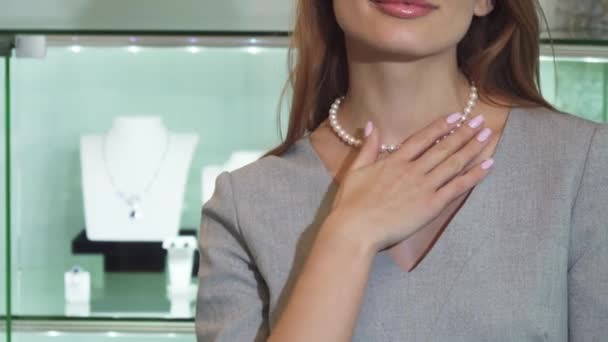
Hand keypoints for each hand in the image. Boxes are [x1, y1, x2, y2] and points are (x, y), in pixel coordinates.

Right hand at [327, 113, 493, 251]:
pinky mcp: (431, 205)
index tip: (456, 116)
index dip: (440, 126)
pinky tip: (488, 165)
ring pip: (453, 163)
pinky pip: (457, 187)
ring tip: (487, 135)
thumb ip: (367, 148)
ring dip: (472, 148)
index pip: (422, 138)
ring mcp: (424, 187)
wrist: (355, 229)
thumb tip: (372, 125)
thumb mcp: (355, 170)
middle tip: (480, 120)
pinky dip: (474, 175)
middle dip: (463, 133)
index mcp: (394, 161)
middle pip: (443, 147)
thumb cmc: (351, 203)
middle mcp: (412, 170)